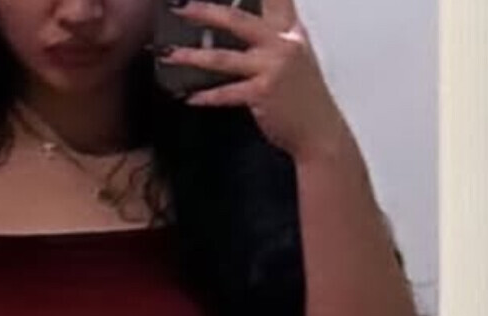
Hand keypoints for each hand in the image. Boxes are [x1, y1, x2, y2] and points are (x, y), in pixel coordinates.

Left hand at [158, 0, 347, 161]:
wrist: (319, 132)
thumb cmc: (303, 96)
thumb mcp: (296, 56)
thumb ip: (273, 36)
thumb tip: (241, 24)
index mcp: (289, 31)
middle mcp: (281, 44)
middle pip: (237, 20)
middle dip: (205, 11)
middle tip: (180, 7)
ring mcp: (272, 69)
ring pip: (224, 58)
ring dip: (192, 56)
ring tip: (168, 54)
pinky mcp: (262, 94)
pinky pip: (226, 93)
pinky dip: (205, 96)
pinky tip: (187, 96)